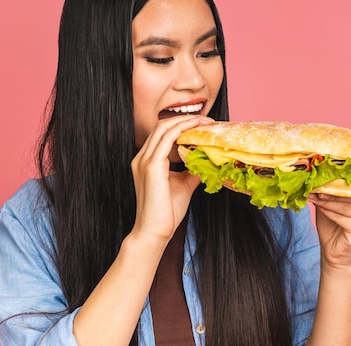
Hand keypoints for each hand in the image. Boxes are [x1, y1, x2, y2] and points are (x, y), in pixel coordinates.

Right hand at [130, 115, 213, 244]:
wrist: (154, 231)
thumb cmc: (166, 212)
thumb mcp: (184, 185)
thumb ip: (192, 170)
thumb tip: (206, 159)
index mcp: (147, 161)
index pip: (163, 133)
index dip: (182, 124)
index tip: (203, 125)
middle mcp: (142, 157)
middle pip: (163, 125)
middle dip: (186, 119)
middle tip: (208, 120)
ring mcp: (144, 160)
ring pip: (164, 128)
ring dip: (186, 121)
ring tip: (205, 122)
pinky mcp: (151, 166)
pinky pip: (167, 139)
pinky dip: (182, 131)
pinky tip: (197, 132)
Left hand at [309, 130, 350, 270]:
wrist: (333, 250)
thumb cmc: (331, 220)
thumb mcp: (327, 197)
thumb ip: (327, 183)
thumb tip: (312, 165)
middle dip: (335, 180)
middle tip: (317, 180)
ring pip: (347, 199)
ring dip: (327, 198)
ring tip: (314, 196)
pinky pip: (343, 214)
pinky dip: (329, 210)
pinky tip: (321, 208)